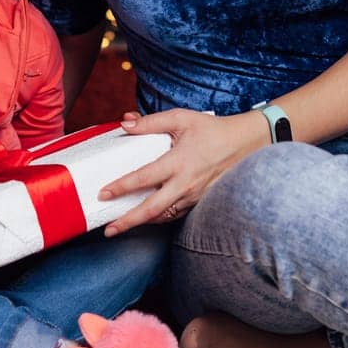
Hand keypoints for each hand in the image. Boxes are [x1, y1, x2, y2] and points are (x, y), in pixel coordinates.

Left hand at [98, 108, 265, 235]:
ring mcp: (193, 196)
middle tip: (108, 230)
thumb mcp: (181, 118)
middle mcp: (185, 184)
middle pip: (152, 209)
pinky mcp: (199, 202)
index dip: (121, 187)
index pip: (144, 178)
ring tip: (121, 226)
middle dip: (128, 221)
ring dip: (142, 223)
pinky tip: (147, 216)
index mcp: (178, 161)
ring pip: (163, 216)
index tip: (103, 193)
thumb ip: (150, 122)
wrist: (245, 144)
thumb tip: (125, 123)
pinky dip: (159, 218)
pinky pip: (175, 214)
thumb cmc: (212, 129)